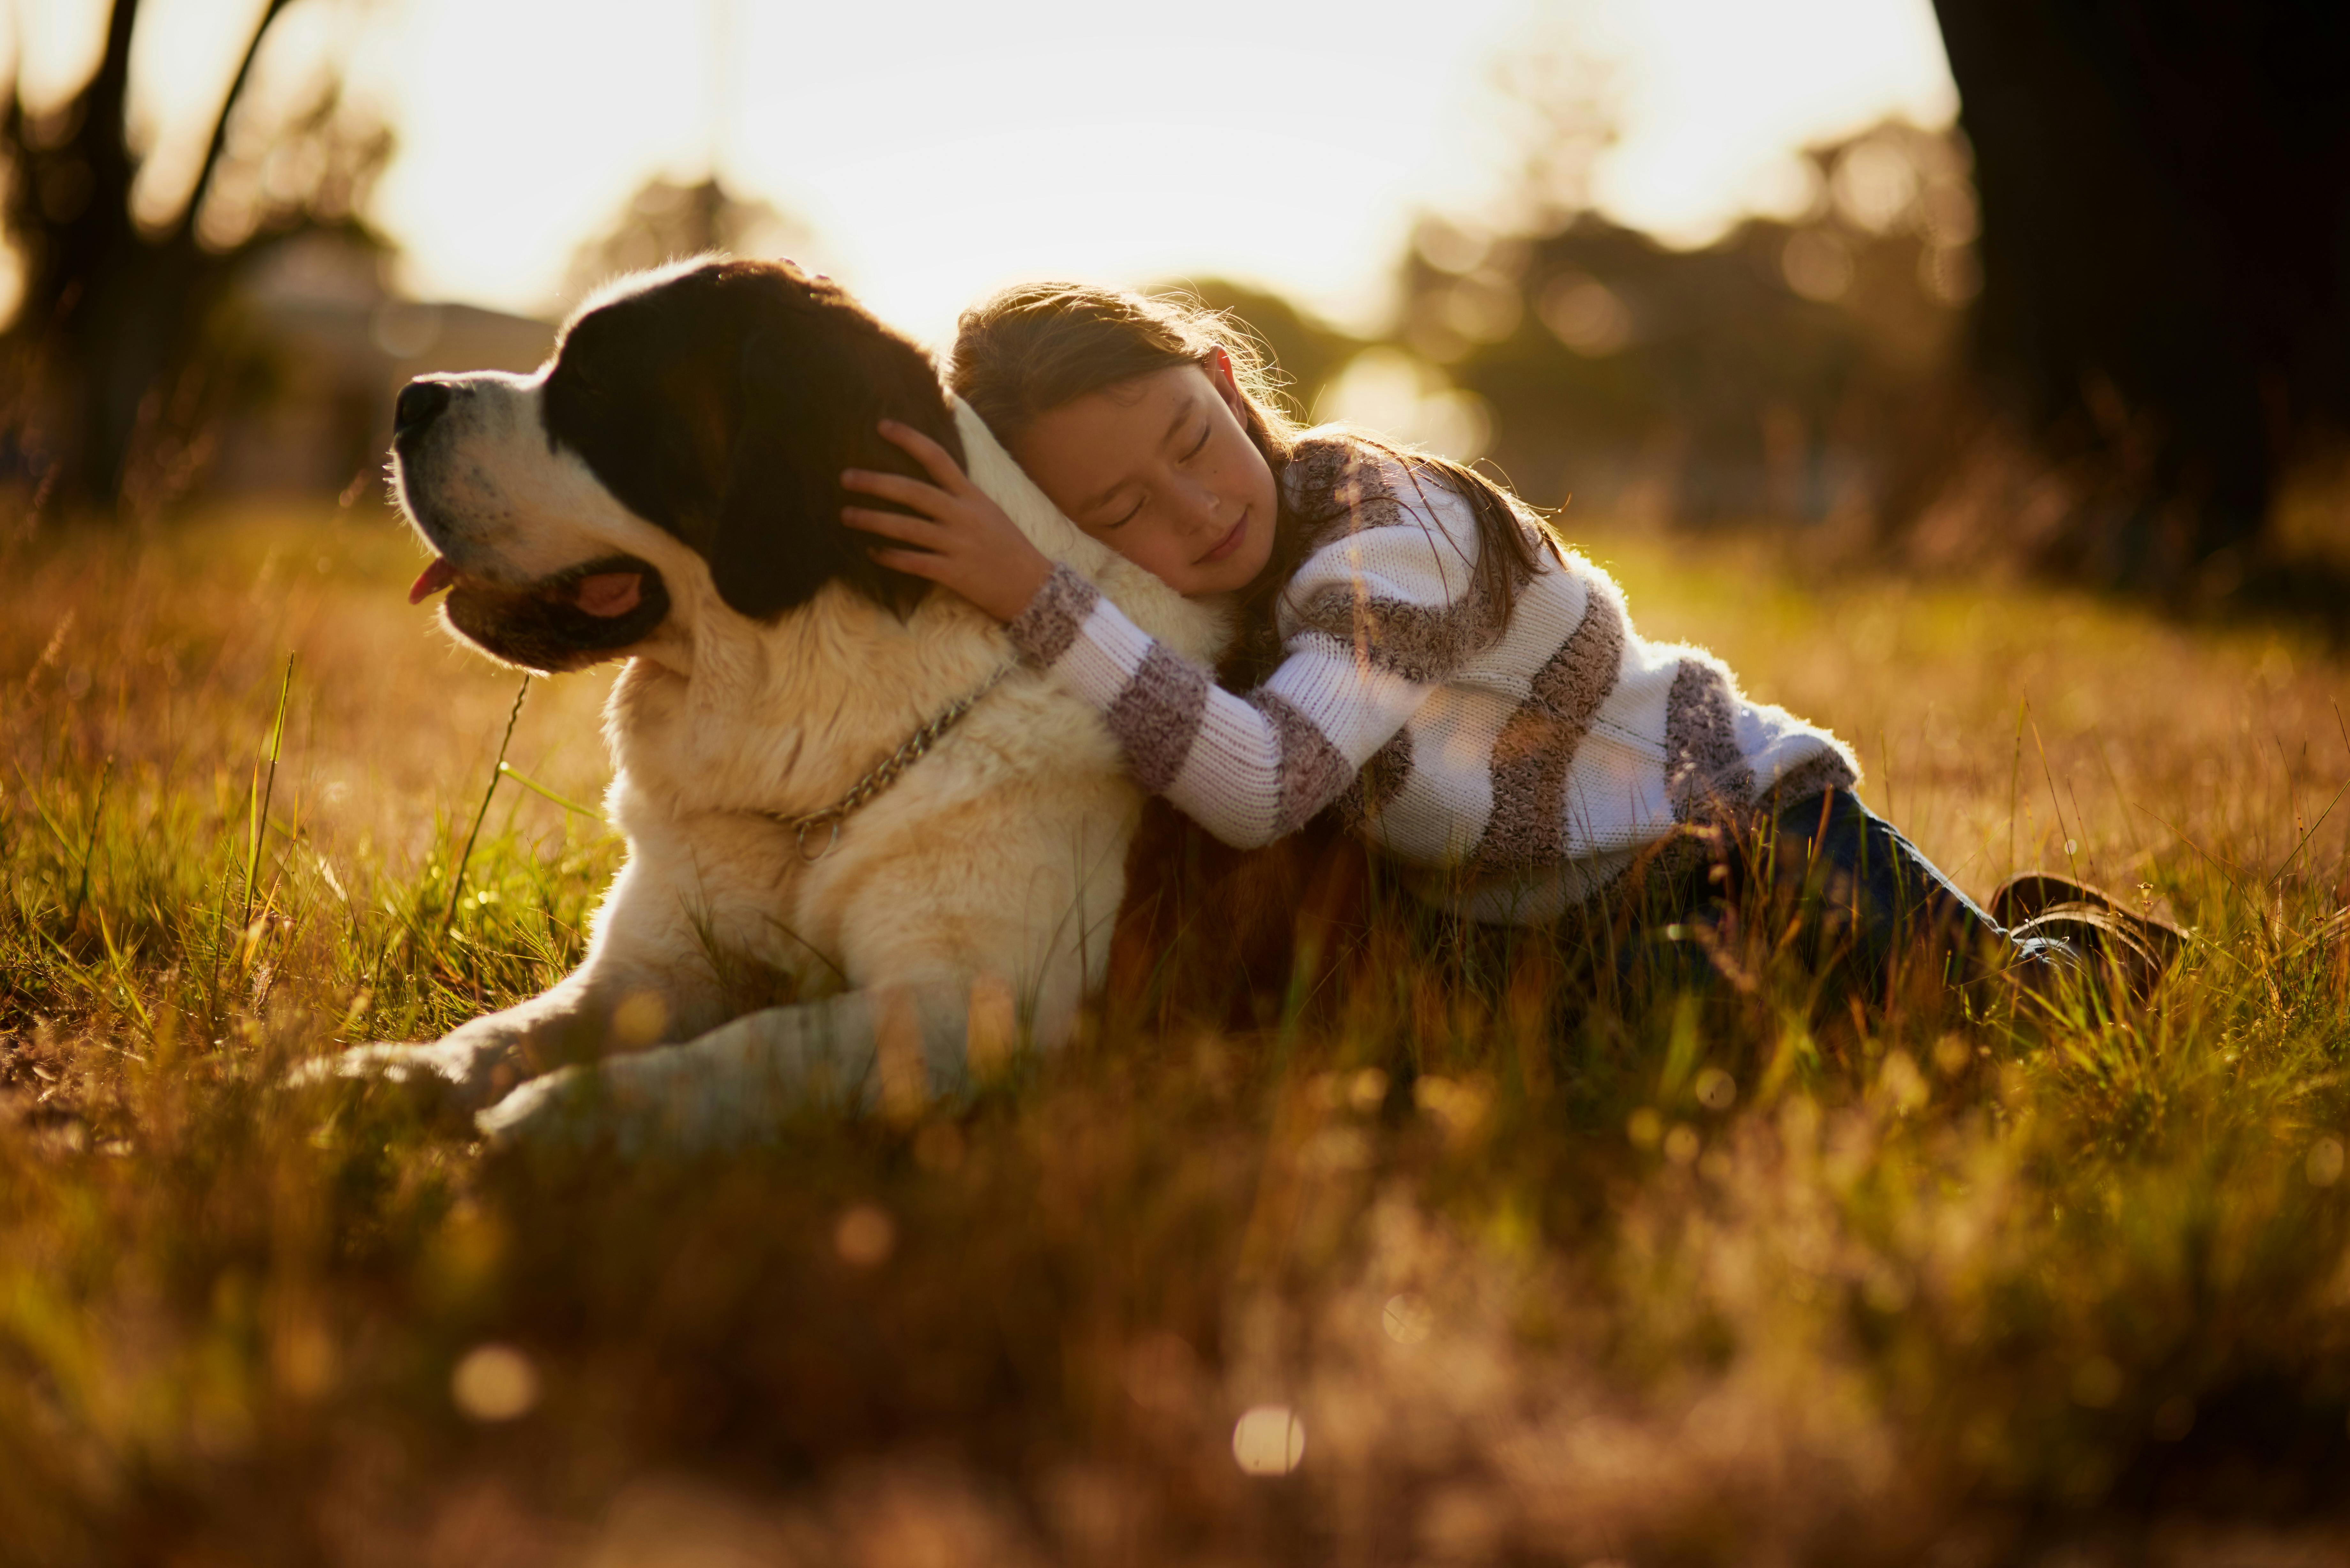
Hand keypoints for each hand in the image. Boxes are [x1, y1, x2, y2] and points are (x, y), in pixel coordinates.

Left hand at [842, 421, 1055, 622]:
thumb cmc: (1008, 548)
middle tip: (845, 477)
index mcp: (971, 496)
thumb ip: (959, 496)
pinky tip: (871, 553)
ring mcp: (958, 544)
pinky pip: (914, 562)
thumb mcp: (988, 512)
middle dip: (876, 483)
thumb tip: (926, 482)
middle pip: (913, 492)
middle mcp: (963, 515)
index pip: (938, 458)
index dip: (909, 439)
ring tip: (846, 515)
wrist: (1034, 586)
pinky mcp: (954, 572)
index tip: (882, 425)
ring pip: (907, 528)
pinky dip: (890, 557)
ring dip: (873, 520)